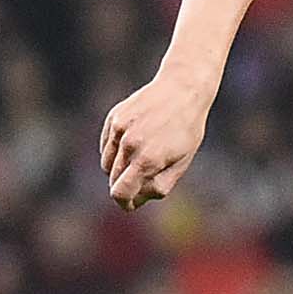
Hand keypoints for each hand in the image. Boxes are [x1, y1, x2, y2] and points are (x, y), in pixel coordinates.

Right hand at [100, 69, 217, 208]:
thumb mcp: (182, 162)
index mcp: (148, 160)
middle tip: (142, 180)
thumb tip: (136, 199)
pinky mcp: (114, 118)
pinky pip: (106, 146)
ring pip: (107, 164)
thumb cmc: (186, 130)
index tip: (131, 204)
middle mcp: (130, 145)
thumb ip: (159, 185)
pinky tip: (134, 143)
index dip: (125, 203)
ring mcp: (119, 130)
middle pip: (113, 180)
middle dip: (125, 186)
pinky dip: (115, 151)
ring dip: (119, 169)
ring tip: (140, 159)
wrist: (182, 89)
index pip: (120, 193)